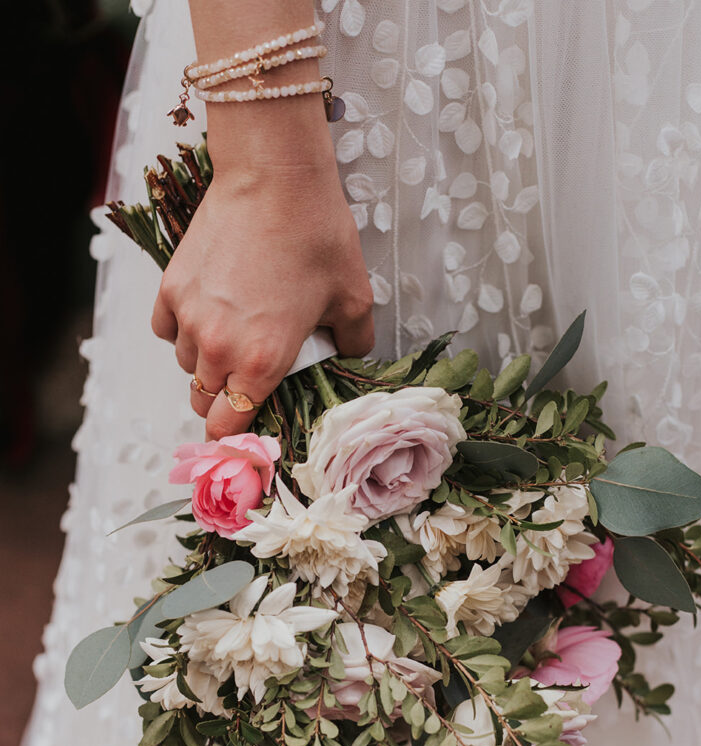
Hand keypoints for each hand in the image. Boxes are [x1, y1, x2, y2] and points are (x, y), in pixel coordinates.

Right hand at [151, 149, 373, 438]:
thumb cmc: (317, 233)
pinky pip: (167, 331)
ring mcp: (190, 317)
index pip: (231, 426)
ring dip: (207, 365)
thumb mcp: (354, 297)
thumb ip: (352, 342)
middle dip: (225, 402)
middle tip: (248, 382)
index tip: (249, 431)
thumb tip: (347, 357)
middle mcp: (219, 347)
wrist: (273, 176)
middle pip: (204, 402)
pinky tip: (207, 314)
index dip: (239, 436)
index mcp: (263, 361)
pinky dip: (183, 332)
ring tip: (234, 338)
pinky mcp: (171, 287)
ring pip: (187, 367)